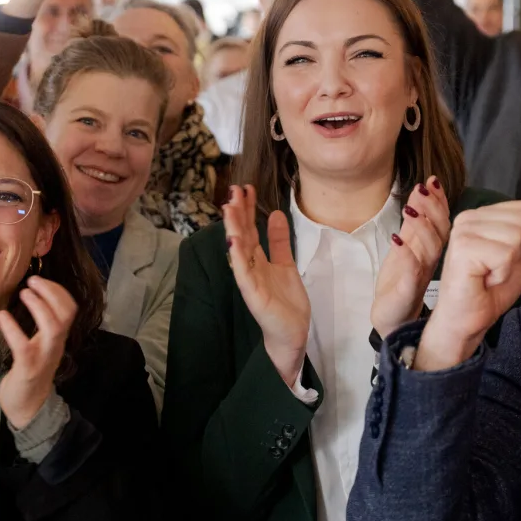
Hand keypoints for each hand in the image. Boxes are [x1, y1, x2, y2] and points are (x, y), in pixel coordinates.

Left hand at [0, 275, 75, 428]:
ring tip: (24, 293)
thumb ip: (44, 326)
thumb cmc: (30, 374)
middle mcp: (56, 345)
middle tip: (32, 281)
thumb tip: (38, 299)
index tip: (39, 280)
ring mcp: (44, 357)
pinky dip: (13, 328)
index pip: (70, 308)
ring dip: (39, 306)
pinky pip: (23, 345)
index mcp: (58, 339)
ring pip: (52, 327)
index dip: (58, 291)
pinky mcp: (27, 369)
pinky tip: (1, 316)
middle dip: (51, 292)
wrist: (28, 409)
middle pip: (67, 313)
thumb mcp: (42, 346)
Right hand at [224, 185, 310, 384]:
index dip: (247, 209)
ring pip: (239, 250)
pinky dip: (237, 257)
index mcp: (258, 259)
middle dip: (237, 212)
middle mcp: (250, 267)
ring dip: (233, 229)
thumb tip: (276, 213)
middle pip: (242, 235)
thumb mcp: (286, 264)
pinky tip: (234, 241)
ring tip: (229, 208)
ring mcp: (249, 280)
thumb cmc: (286, 302)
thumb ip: (280, 242)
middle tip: (234, 189)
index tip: (246, 188)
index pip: (250, 229)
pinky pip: (243, 273)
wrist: (292, 333)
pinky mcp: (253, 294)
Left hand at [370, 178, 450, 339]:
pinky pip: (410, 274)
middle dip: (432, 210)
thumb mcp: (406, 248)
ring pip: (428, 251)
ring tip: (411, 210)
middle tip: (422, 190)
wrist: (392, 320)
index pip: (440, 222)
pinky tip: (398, 241)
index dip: (438, 202)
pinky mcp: (405, 292)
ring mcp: (418, 276)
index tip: (432, 181)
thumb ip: (415, 224)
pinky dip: (406, 257)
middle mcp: (427, 262)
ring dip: (421, 229)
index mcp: (428, 251)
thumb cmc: (400, 283)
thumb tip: (421, 191)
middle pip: (438, 233)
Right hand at [415, 201, 520, 371]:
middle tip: (493, 269)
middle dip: (517, 252)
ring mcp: (463, 231)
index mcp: (479, 216)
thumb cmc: (486, 294)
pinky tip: (483, 279)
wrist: (465, 321)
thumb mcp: (519, 265)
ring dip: (508, 265)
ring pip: (516, 237)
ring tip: (488, 274)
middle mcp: (468, 218)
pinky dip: (501, 273)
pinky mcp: (463, 248)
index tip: (500, 259)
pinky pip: (505, 254)